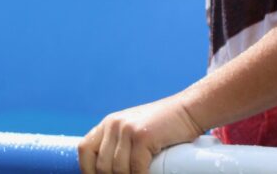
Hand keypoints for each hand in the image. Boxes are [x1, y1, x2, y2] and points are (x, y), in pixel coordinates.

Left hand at [78, 96, 203, 173]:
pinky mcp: (143, 137)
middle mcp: (115, 124)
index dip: (88, 170)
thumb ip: (121, 143)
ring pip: (118, 170)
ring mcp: (128, 129)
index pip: (85, 150)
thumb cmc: (167, 125)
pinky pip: (135, 169)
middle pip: (102, 165)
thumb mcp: (137, 129)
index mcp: (110, 123)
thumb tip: (109, 169)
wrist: (192, 109)